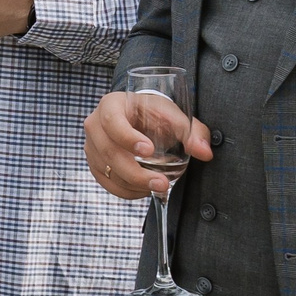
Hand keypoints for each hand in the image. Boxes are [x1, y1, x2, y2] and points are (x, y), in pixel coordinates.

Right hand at [84, 90, 214, 199]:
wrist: (138, 117)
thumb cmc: (153, 113)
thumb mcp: (173, 116)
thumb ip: (192, 132)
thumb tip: (203, 152)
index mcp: (111, 105)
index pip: (112, 122)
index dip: (128, 138)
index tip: (149, 150)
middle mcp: (95, 124)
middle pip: (108, 152)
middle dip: (135, 173)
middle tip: (161, 183)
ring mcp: (91, 146)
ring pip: (107, 170)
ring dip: (133, 184)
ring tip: (159, 187)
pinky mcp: (94, 164)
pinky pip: (106, 182)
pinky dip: (126, 191)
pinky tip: (145, 190)